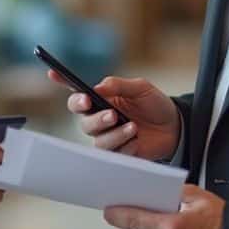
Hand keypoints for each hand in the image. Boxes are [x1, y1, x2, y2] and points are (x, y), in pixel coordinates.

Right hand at [48, 72, 180, 160]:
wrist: (175, 127)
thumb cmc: (154, 105)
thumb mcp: (140, 88)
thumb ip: (118, 85)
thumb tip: (97, 87)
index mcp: (102, 100)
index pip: (77, 93)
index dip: (62, 83)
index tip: (53, 74)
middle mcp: (100, 120)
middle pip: (84, 122)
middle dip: (96, 118)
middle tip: (112, 114)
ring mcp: (108, 138)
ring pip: (98, 140)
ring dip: (115, 134)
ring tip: (133, 127)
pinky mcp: (119, 154)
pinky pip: (113, 155)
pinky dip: (126, 146)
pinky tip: (137, 140)